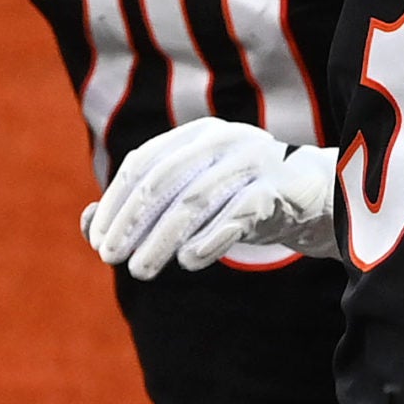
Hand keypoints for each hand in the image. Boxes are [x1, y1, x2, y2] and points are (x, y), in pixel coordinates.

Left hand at [81, 118, 337, 278]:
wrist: (316, 198)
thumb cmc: (242, 199)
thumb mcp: (193, 198)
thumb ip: (142, 209)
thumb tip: (87, 225)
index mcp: (198, 134)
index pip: (144, 162)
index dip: (115, 202)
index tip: (98, 241)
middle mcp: (224, 139)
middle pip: (165, 178)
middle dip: (132, 221)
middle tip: (110, 257)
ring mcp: (254, 161)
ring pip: (195, 199)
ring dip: (161, 239)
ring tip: (140, 269)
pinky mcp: (279, 189)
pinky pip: (235, 216)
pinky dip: (207, 240)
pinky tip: (188, 262)